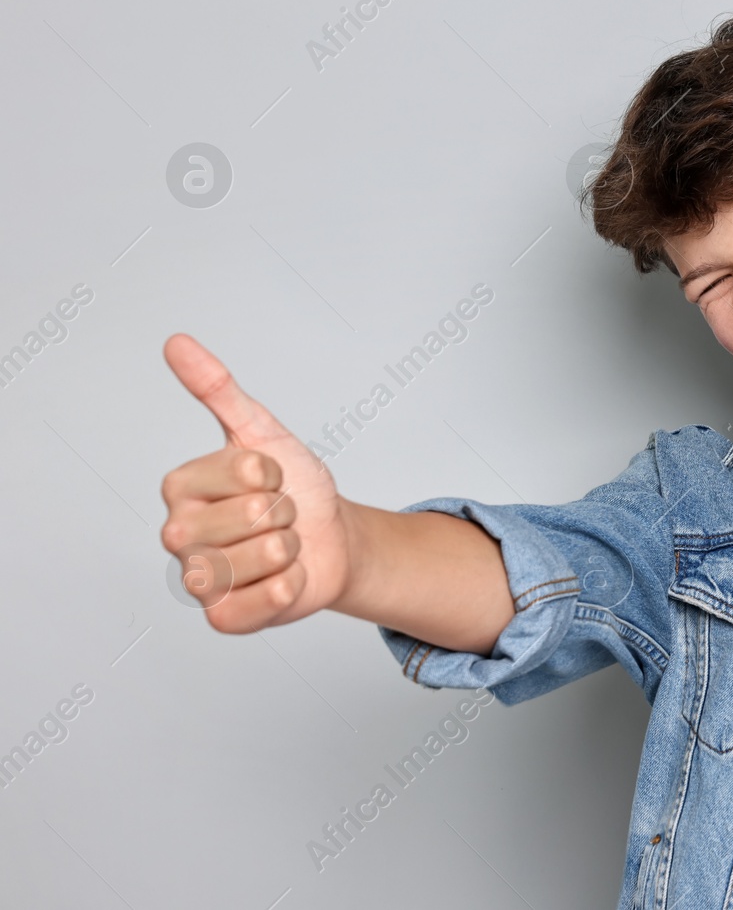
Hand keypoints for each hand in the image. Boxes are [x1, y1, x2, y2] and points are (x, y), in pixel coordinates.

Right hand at [159, 334, 353, 631]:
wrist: (330, 538)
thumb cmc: (293, 487)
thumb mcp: (263, 432)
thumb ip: (218, 388)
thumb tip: (177, 342)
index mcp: (180, 486)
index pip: (245, 471)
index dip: (274, 473)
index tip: (270, 477)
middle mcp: (178, 533)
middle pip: (252, 517)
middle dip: (284, 513)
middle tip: (279, 516)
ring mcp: (198, 578)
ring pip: (261, 558)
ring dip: (289, 550)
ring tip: (281, 547)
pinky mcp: (222, 617)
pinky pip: (260, 603)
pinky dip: (288, 588)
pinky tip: (283, 579)